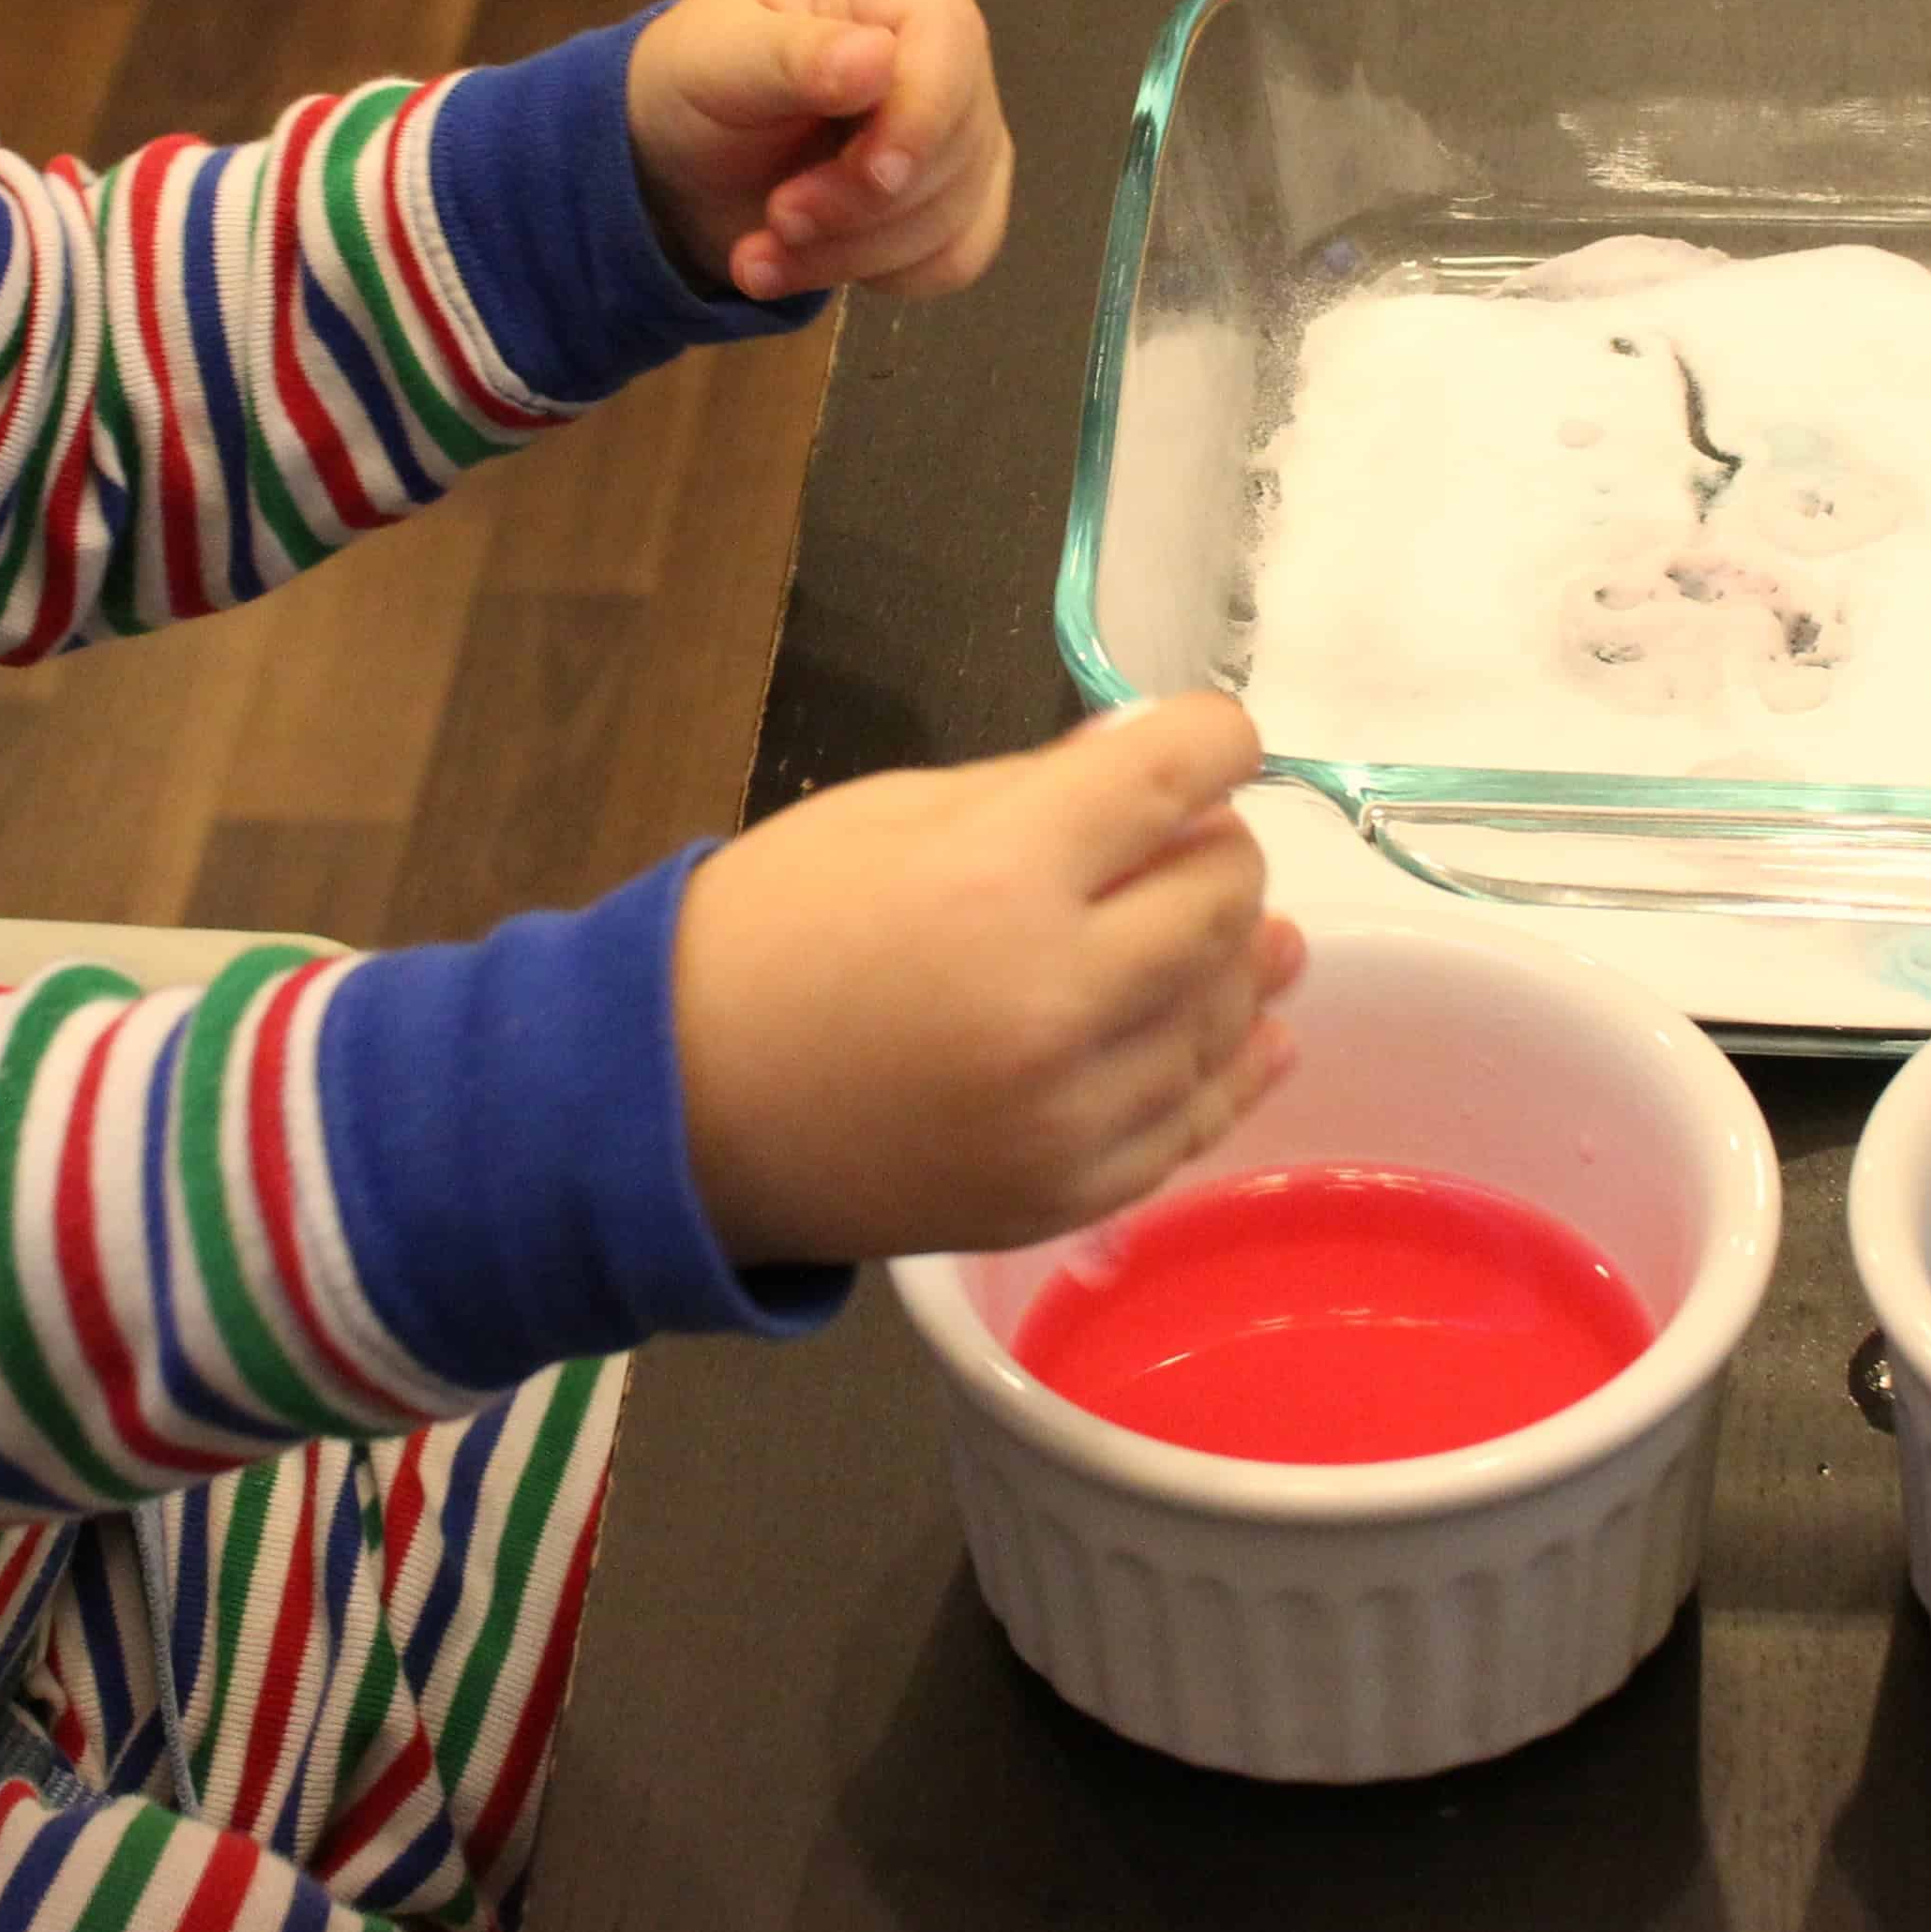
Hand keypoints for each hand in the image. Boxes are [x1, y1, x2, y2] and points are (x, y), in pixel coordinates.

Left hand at [626, 0, 1013, 301]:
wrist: (688, 158)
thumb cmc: (698, 80)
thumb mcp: (715, 59)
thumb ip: (791, 56)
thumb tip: (876, 61)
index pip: (950, 40)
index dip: (922, 116)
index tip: (874, 173)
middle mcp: (943, 46)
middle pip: (956, 140)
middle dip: (861, 202)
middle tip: (777, 219)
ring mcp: (960, 126)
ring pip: (954, 212)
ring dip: (851, 252)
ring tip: (761, 253)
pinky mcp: (959, 197)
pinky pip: (955, 255)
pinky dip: (877, 274)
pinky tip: (808, 263)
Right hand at [672, 695, 1305, 1263]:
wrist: (679, 1108)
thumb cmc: (770, 932)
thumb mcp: (888, 814)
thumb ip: (1036, 786)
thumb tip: (1156, 762)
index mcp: (999, 874)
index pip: (1177, 776)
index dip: (1215, 738)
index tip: (1210, 741)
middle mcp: (1056, 997)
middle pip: (1224, 893)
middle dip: (1218, 846)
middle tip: (1180, 842)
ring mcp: (1070, 1111)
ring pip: (1226, 1010)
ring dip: (1232, 957)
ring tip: (1228, 933)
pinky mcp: (1070, 1193)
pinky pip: (1194, 1119)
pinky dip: (1231, 1063)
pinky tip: (1251, 1028)